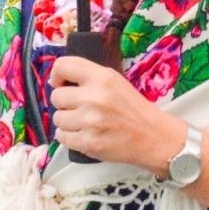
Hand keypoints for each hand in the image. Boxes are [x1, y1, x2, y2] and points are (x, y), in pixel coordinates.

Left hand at [48, 55, 175, 169]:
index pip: (63, 66)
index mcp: (102, 78)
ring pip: (57, 118)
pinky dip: (68, 137)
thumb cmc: (133, 108)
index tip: (61, 83)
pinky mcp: (88, 143)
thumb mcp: (115, 82)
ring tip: (83, 122)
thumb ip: (88, 77)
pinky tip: (82, 134)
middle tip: (79, 107)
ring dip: (66, 121)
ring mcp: (90, 121)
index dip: (57, 75)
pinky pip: (62, 137)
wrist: (153, 136)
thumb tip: (55, 82)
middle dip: (64, 102)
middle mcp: (94, 97)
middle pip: (56, 96)